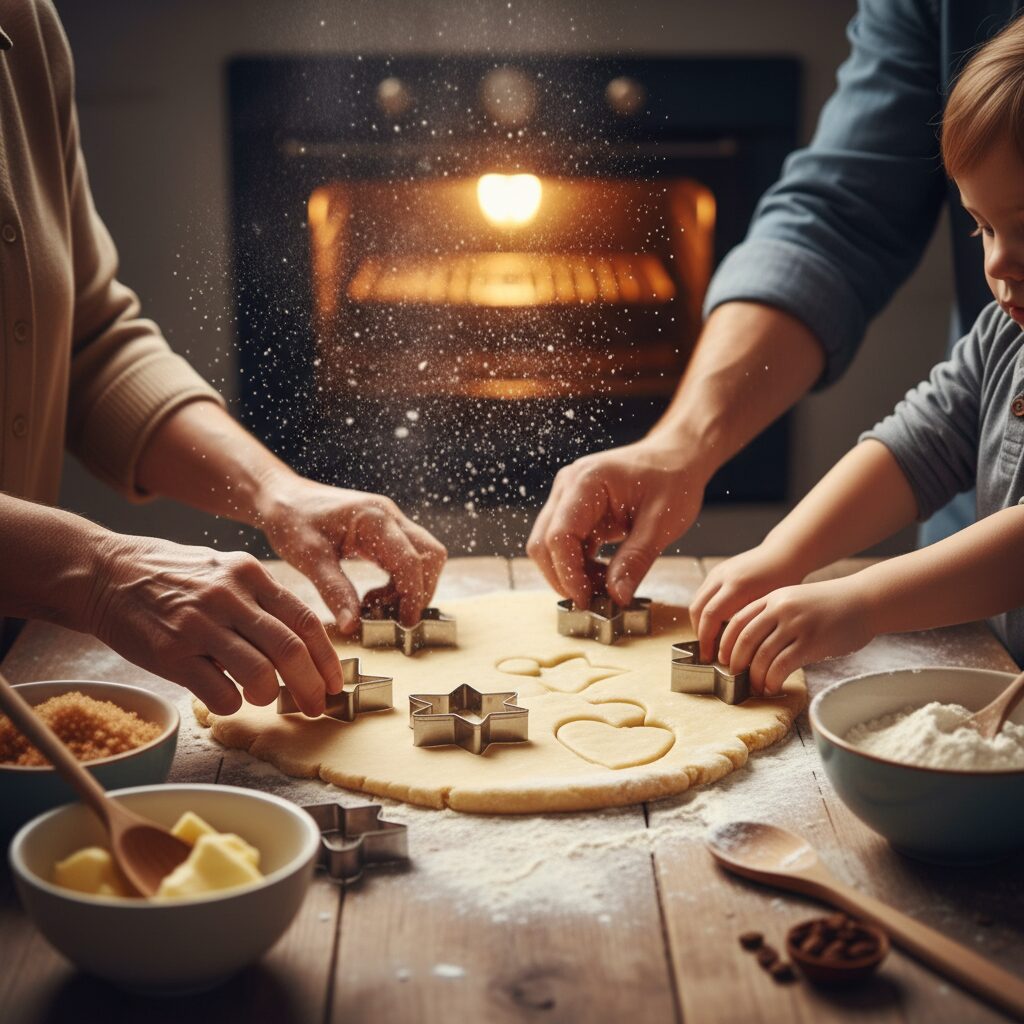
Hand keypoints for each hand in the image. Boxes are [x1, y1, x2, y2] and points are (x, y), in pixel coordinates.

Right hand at [86, 536, 344, 716]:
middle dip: (311, 686)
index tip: (334, 682)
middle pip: (290, 650)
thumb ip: (259, 599)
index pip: (304, 620)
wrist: (104, 574)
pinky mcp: (171, 654)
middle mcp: (229, 597)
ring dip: (270, 696)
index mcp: (249, 574)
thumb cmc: (170, 576)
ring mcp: (199, 625)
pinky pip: (220, 692)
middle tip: (316, 706)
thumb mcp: (223, 570)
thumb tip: (300, 642)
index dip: (326, 658)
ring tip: (264, 698)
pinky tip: (228, 697)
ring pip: (260, 674)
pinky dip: (233, 703)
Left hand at [255, 473, 445, 633]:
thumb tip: (354, 625)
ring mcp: (390, 521)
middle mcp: (390, 516)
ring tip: (375, 606)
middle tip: (392, 617)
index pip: (411, 561)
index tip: (404, 625)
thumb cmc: (291, 521)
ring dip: (409, 587)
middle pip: (430, 556)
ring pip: (423, 557)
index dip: (413, 596)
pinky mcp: (384, 531)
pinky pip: (407, 557)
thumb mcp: (309, 558)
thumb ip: (335, 591)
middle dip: (419, 591)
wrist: (281, 497)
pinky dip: (398, 581)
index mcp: (375, 519)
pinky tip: (371, 595)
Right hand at [527, 437, 704, 608]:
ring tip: (607, 587)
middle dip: (564, 578)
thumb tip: (617, 597)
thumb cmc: (674, 478)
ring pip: (550, 547)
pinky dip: (580, 565)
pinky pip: (565, 544)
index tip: (587, 600)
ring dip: (571, 573)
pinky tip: (606, 575)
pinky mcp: (575, 510)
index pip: (559, 535)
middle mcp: (568, 487)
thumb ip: (636, 560)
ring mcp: (568, 497)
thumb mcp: (662, 523)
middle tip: (595, 602)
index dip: (568, 573)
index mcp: (587, 482)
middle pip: (544, 543)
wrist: (678, 456)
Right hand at [689, 542, 807, 661]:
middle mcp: (722, 577)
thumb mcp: (770, 604)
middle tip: (708, 653)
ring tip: (711, 641)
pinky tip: (717, 624)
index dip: (706, 639)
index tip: (710, 657)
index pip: (710, 616)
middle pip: (697, 609)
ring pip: (697, 602)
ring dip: (700, 623)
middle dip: (699, 633)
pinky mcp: (717, 571)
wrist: (783, 552)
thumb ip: (751, 622)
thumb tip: (738, 650)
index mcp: (737, 586)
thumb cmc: (784, 580)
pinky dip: (704, 612)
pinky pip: (703, 595)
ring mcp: (717, 572)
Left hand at [718, 578, 874, 695]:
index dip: (725, 643)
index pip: (737, 621)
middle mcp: (780, 609)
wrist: (865, 601)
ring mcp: (796, 625)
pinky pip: (782, 665)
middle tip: (733, 677)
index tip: (722, 659)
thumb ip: (773, 614)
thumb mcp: (795, 599)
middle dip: (735, 662)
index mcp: (772, 598)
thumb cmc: (830, 605)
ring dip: (754, 676)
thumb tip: (752, 644)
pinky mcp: (812, 642)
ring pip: (761, 654)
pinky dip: (772, 679)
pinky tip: (772, 687)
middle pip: (744, 638)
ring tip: (755, 686)